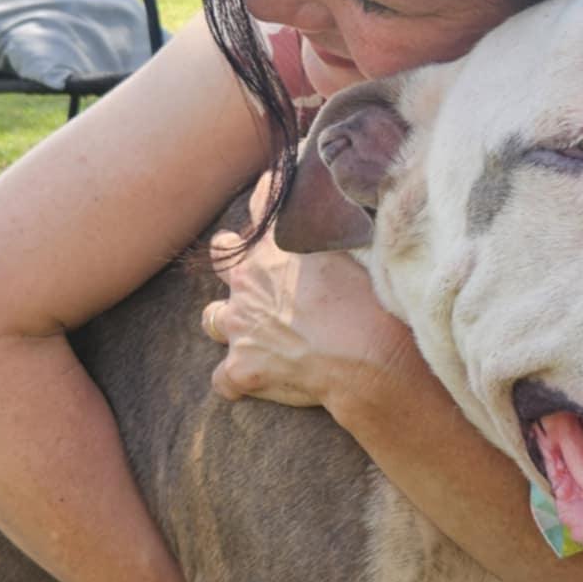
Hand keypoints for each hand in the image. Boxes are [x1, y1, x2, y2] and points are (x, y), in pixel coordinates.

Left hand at [204, 176, 417, 409]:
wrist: (368, 356)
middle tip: (259, 275)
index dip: (269, 201)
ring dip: (229, 322)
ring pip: (212, 318)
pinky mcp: (240, 369)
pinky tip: (257, 383)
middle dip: (234, 259)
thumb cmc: (370, 302)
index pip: (262, 202)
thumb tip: (340, 198)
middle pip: (222, 251)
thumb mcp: (353, 246)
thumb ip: (332, 225)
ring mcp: (239, 326)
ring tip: (254, 333)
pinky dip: (237, 382)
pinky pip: (224, 380)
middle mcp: (247, 281)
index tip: (279, 206)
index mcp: (274, 246)